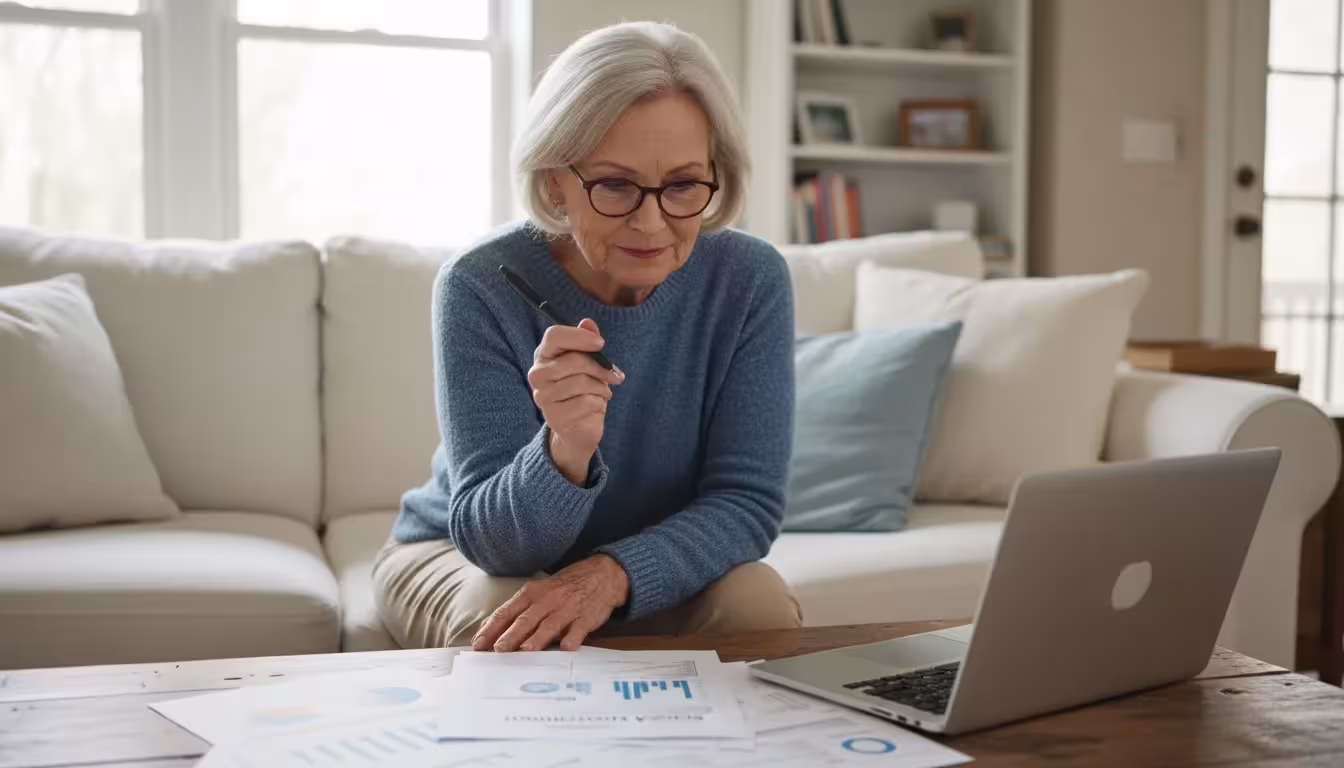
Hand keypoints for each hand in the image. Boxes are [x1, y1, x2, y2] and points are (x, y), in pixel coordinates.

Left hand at [472, 554, 629, 651]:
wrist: (601, 574)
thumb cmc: (565, 587)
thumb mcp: (540, 591)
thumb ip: (522, 611)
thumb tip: (497, 633)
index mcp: (532, 593)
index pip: (507, 612)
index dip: (492, 628)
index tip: (479, 643)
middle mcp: (547, 600)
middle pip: (525, 619)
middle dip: (510, 635)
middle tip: (498, 650)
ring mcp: (567, 608)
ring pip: (549, 624)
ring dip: (537, 638)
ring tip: (525, 650)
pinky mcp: (586, 617)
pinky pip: (578, 629)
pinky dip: (572, 638)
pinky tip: (566, 648)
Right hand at [528, 318, 624, 485]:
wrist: (577, 427)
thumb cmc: (583, 389)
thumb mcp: (589, 363)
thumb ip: (588, 342)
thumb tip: (588, 323)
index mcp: (545, 354)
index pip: (554, 335)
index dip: (579, 337)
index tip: (601, 344)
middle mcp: (538, 373)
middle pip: (573, 360)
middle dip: (600, 367)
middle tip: (615, 376)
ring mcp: (543, 396)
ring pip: (581, 382)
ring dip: (601, 387)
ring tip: (604, 392)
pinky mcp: (553, 416)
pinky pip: (585, 402)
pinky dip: (598, 403)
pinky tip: (596, 405)